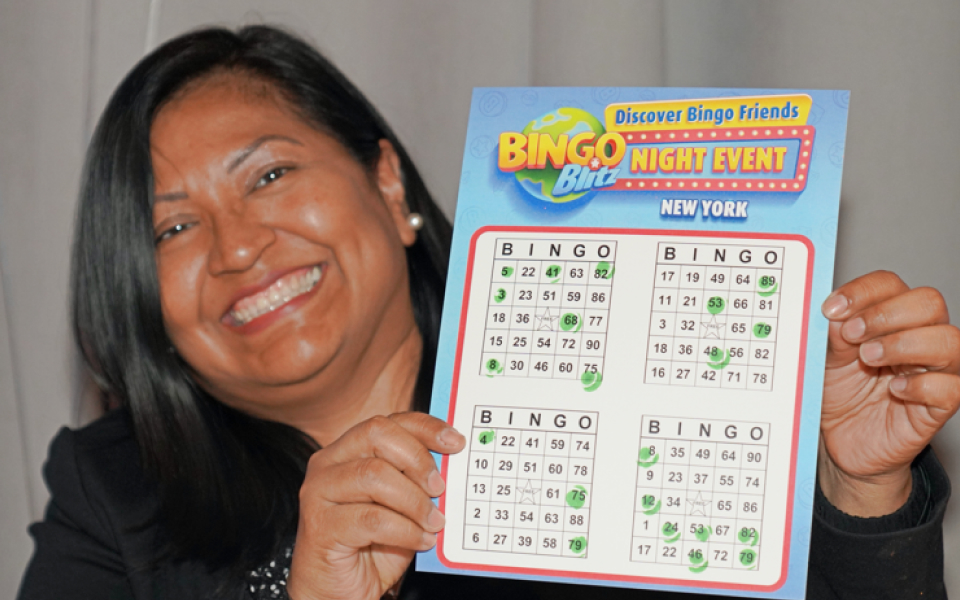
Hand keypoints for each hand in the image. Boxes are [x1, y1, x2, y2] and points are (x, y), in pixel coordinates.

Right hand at [287, 413, 464, 599]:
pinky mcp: (319, 525)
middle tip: (439, 488)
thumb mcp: (401, 505)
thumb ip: (416, 480)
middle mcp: (329, 463)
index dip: (425, 428)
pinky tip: (420, 540)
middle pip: (377, 434)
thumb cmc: (371, 544)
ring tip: (433, 522)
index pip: (389, 422)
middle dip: (417, 459)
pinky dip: (405, 530)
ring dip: (414, 501)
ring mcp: (319, 492)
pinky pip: (372, 519)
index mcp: (349, 449)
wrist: (339, 589)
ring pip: (374, 475)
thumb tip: (452, 466)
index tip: (456, 443)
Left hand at [819, 271, 959, 515]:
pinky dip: (922, 385)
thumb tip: (836, 316)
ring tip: (868, 359)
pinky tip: (894, 389)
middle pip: (928, 302)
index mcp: (889, 318)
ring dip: (905, 344)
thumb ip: (832, 336)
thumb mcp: (825, 359)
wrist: (841, 441)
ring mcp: (934, 371)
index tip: (831, 309)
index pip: (890, 285)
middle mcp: (918, 337)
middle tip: (852, 335)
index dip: (862, 292)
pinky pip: (953, 388)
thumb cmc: (840, 393)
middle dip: (886, 314)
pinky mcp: (939, 407)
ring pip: (950, 340)